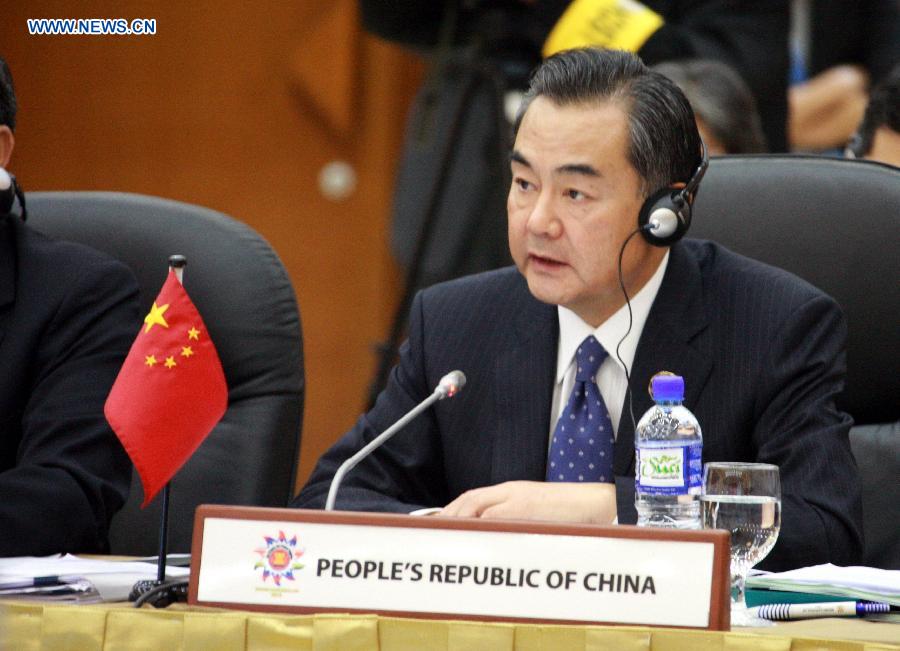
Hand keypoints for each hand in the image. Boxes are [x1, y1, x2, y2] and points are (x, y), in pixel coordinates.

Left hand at [439, 481, 616, 523]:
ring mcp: (518, 499)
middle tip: (432, 531)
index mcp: (513, 491)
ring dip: (458, 519)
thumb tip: (490, 535)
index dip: (451, 509)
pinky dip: (479, 525)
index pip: (473, 497)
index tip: (436, 523)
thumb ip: (514, 518)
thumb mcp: (537, 512)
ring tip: (443, 535)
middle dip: (448, 514)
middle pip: (470, 499)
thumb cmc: (571, 513)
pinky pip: (496, 517)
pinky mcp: (527, 509)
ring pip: (478, 505)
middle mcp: (512, 492)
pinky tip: (468, 536)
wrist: (599, 504)